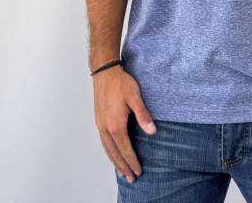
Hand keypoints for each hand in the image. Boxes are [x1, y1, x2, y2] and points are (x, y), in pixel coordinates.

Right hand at [93, 66, 156, 183]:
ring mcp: (100, 125)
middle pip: (115, 153)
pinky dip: (109, 152)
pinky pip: (103, 142)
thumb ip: (143, 115)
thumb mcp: (135, 98)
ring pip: (107, 149)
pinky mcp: (99, 120)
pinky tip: (113, 153)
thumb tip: (152, 131)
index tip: (138, 171)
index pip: (125, 149)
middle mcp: (106, 128)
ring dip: (115, 162)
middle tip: (131, 178)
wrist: (105, 73)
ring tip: (122, 171)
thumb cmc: (121, 83)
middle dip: (123, 167)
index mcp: (116, 125)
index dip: (132, 161)